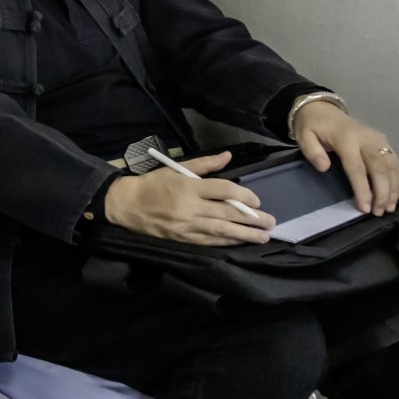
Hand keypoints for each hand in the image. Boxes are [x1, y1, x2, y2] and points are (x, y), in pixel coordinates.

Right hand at [104, 151, 274, 246]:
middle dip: (252, 218)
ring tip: (263, 236)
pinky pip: (210, 242)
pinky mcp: (183, 239)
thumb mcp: (177, 169)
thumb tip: (228, 156)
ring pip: (222, 231)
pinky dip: (227, 242)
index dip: (244, 196)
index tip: (256, 200)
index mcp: (189, 187)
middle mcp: (191, 207)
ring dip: (245, 234)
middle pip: (228, 213)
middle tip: (271, 221)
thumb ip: (204, 164)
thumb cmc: (154, 184)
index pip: (224, 190)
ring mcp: (187, 225)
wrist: (128, 205)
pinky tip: (240, 242)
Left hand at [295, 101, 398, 215]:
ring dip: (393, 188)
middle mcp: (366, 139)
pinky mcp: (383, 140)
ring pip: (391, 165)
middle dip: (381, 192)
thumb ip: (312, 152)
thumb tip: (324, 168)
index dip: (362, 189)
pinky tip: (397, 194)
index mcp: (346, 139)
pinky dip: (398, 178)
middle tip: (379, 212)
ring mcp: (377, 139)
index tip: (365, 207)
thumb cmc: (312, 126)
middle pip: (379, 168)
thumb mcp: (304, 137)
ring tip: (389, 207)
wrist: (322, 108)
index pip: (357, 168)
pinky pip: (394, 161)